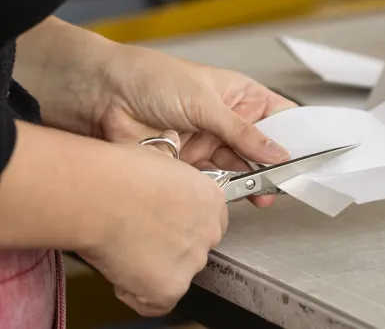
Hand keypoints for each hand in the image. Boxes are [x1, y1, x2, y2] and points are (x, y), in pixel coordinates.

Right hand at [76, 131, 227, 316]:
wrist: (97, 194)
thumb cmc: (117, 172)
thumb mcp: (157, 157)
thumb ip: (170, 170)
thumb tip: (166, 159)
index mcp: (211, 199)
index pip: (206, 222)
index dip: (181, 225)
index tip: (162, 224)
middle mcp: (209, 231)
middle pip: (194, 249)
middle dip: (169, 248)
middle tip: (139, 237)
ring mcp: (192, 260)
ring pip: (176, 275)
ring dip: (152, 269)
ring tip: (124, 248)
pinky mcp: (170, 287)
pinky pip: (156, 302)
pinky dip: (136, 293)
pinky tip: (121, 271)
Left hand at [94, 45, 296, 206]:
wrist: (100, 96)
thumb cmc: (150, 78)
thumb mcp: (205, 102)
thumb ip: (242, 133)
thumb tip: (277, 152)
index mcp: (239, 95)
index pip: (280, 116)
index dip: (297, 135)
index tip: (312, 155)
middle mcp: (227, 121)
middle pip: (263, 148)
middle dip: (275, 165)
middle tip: (289, 180)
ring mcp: (208, 143)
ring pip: (240, 168)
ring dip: (252, 180)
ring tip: (265, 190)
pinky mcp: (188, 166)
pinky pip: (214, 182)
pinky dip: (225, 189)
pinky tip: (235, 190)